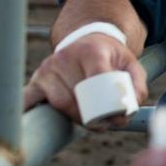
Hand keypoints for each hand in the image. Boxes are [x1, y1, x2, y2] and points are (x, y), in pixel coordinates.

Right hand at [22, 33, 147, 126]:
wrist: (87, 39)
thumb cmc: (110, 56)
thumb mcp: (130, 64)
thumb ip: (137, 86)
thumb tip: (130, 110)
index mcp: (91, 51)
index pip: (96, 79)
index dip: (106, 104)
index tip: (116, 119)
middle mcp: (65, 57)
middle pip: (76, 96)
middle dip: (90, 117)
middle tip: (105, 126)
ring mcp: (48, 68)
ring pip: (58, 102)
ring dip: (73, 117)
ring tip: (89, 123)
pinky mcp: (36, 79)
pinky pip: (27, 99)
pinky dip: (28, 112)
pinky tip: (31, 125)